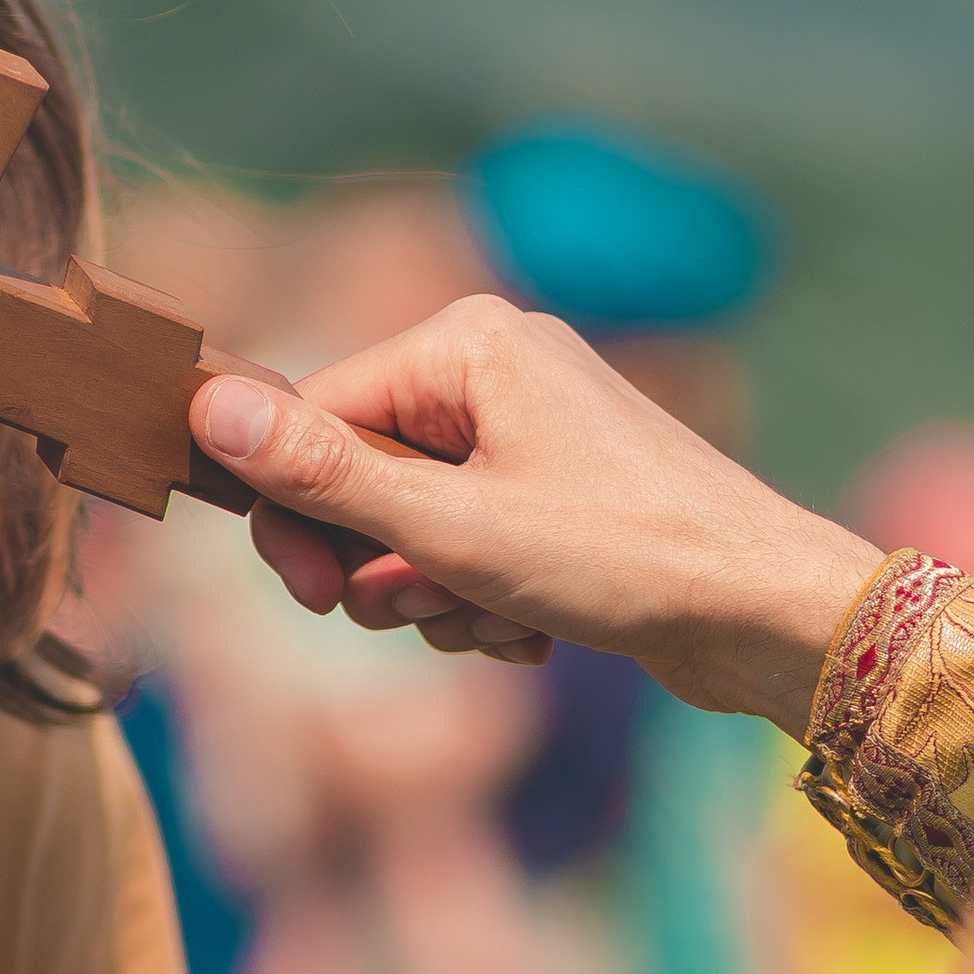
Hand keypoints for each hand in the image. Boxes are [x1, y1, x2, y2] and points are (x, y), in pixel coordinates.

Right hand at [189, 297, 881, 738]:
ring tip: (505, 618)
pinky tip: (536, 629)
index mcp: (465, 345)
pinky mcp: (558, 494)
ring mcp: (531, 432)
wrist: (766, 615)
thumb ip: (325, 474)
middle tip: (419, 610)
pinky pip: (467, 550)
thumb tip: (206, 407)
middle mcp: (496, 369)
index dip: (297, 514)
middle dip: (380, 563)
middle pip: (360, 475)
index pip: (316, 415)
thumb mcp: (451, 528)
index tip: (313, 597)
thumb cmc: (625, 558)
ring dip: (436, 596)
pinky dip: (483, 601)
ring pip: (411, 529)